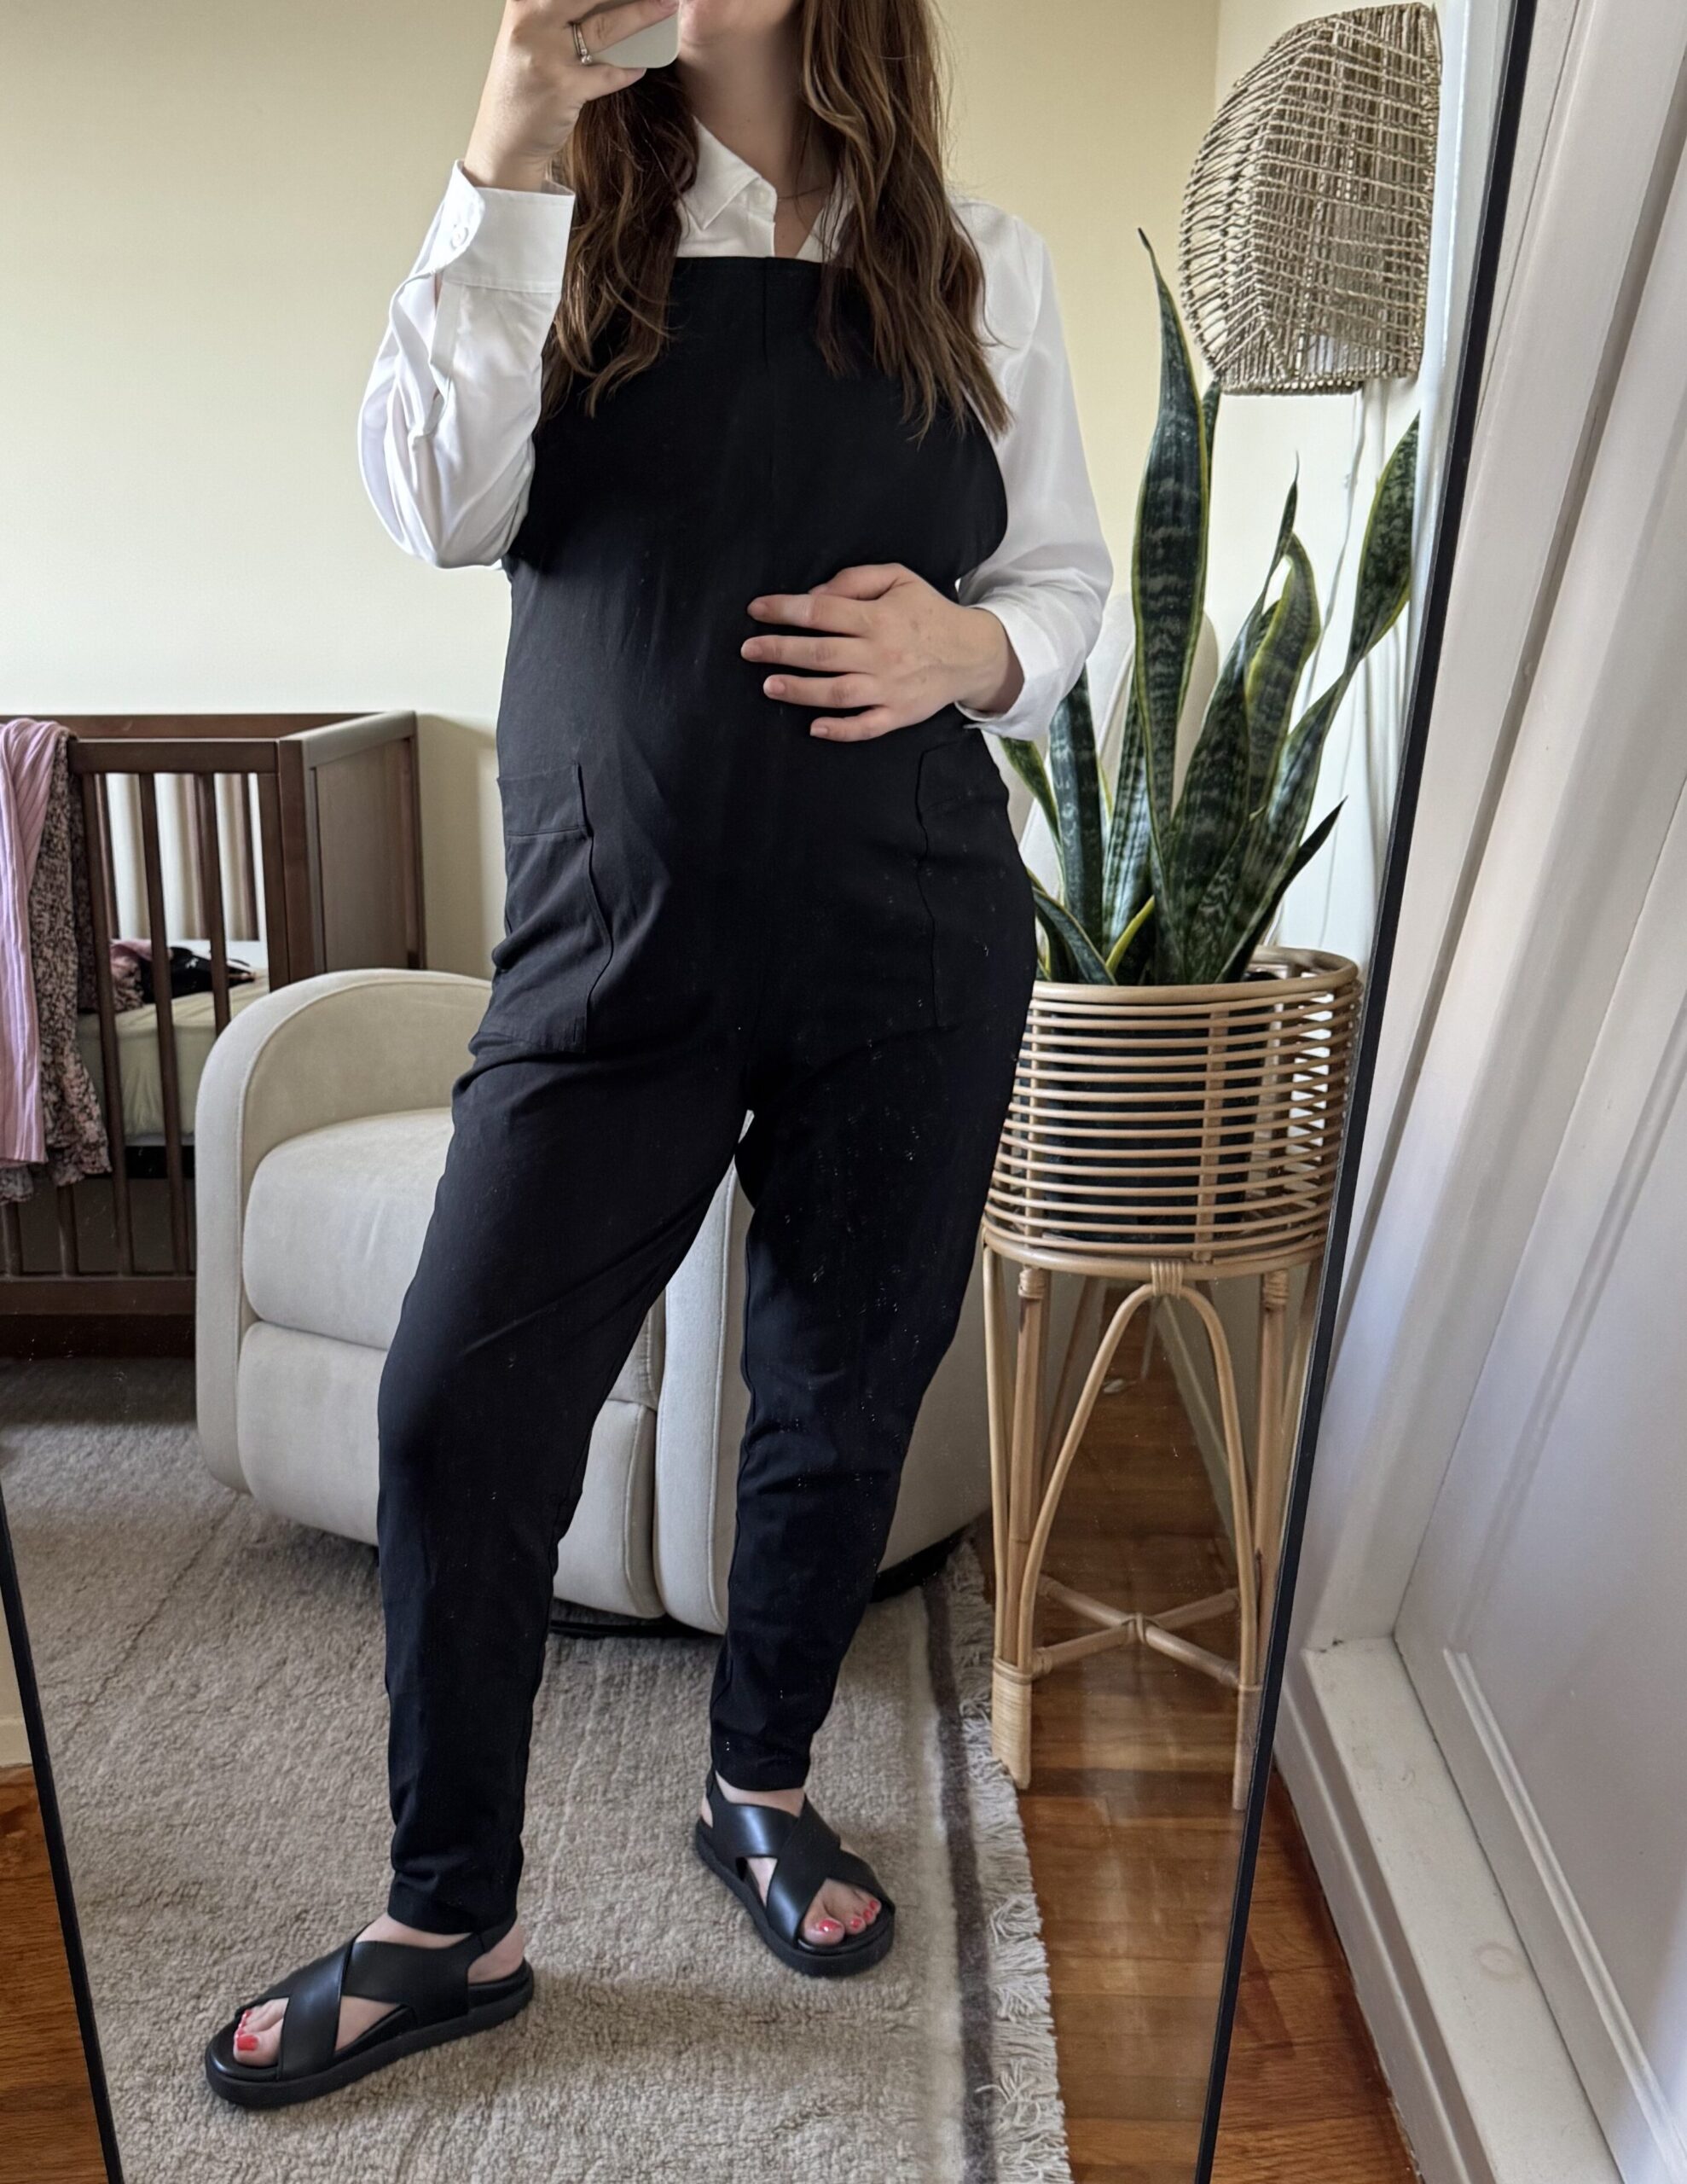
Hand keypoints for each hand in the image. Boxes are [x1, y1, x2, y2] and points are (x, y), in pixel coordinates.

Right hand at [463, 0, 679, 190]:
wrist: (503, 139)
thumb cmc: (521, 85)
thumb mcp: (529, 35)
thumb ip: (557, 13)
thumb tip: (607, 3)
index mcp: (523, 2)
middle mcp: (531, 21)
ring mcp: (546, 55)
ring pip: (605, 27)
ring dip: (643, 15)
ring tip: (667, 6)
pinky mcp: (563, 89)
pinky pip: (608, 75)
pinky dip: (628, 70)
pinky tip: (642, 66)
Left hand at [743, 565, 1023, 739]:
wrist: (973, 652)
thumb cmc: (928, 611)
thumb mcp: (898, 579)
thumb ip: (855, 580)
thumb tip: (815, 595)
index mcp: (879, 617)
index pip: (823, 611)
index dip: (785, 610)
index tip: (756, 611)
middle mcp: (881, 653)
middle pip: (821, 653)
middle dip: (780, 650)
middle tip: (749, 650)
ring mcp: (889, 688)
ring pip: (837, 692)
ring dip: (800, 690)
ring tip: (769, 686)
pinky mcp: (899, 714)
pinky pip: (866, 726)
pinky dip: (841, 730)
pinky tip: (814, 728)